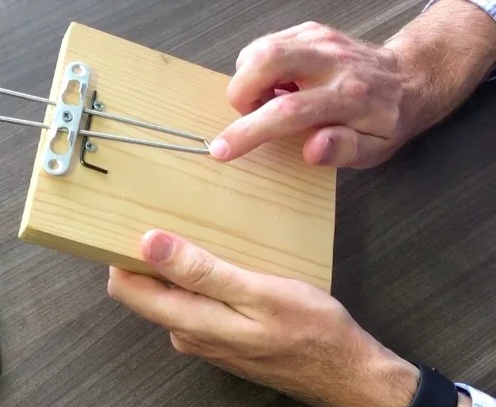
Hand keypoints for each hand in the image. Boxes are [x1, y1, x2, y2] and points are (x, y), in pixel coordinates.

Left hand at [107, 229, 419, 406]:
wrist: (344, 375)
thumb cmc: (310, 330)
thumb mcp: (258, 293)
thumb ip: (201, 271)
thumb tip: (149, 245)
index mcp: (189, 322)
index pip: (126, 289)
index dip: (120, 254)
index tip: (129, 220)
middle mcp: (186, 335)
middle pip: (145, 291)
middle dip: (146, 256)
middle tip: (164, 214)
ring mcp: (203, 340)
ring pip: (170, 296)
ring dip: (174, 268)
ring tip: (193, 230)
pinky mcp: (220, 339)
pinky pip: (193, 304)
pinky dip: (196, 282)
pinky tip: (219, 260)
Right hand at [207, 21, 407, 168]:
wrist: (410, 77)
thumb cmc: (386, 120)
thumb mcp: (376, 149)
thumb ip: (344, 150)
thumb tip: (311, 149)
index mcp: (348, 98)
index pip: (288, 112)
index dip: (249, 131)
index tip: (222, 149)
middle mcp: (332, 62)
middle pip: (267, 60)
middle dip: (241, 92)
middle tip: (251, 114)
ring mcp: (320, 40)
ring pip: (261, 48)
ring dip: (248, 79)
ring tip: (267, 101)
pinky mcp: (311, 30)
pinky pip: (266, 43)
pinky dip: (258, 67)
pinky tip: (277, 85)